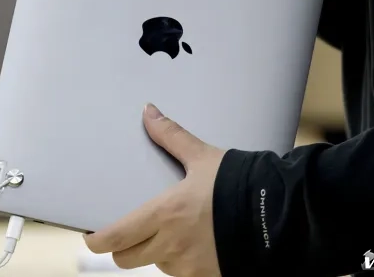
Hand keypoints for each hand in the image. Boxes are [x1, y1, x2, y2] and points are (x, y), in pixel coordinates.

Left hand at [84, 104, 225, 276]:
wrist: (282, 215)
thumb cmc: (242, 186)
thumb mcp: (203, 158)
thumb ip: (172, 137)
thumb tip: (149, 113)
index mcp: (164, 215)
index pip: (113, 238)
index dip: (96, 240)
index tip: (92, 235)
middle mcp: (172, 245)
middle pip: (125, 259)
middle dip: (122, 247)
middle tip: (126, 232)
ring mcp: (190, 266)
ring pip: (155, 266)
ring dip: (155, 253)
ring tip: (169, 232)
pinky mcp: (208, 276)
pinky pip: (183, 274)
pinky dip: (181, 261)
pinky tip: (194, 243)